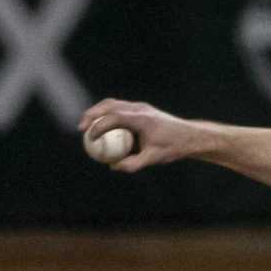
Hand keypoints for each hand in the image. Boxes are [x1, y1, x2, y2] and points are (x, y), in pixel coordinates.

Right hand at [79, 99, 200, 173]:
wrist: (189, 136)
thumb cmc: (173, 148)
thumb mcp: (153, 158)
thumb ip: (133, 164)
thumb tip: (113, 166)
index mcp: (142, 118)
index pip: (115, 117)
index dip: (99, 125)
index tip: (89, 136)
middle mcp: (140, 109)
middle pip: (109, 105)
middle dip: (92, 114)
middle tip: (81, 129)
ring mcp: (140, 107)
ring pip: (113, 104)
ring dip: (97, 112)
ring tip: (86, 127)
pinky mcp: (140, 109)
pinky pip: (119, 109)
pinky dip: (107, 115)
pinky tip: (101, 129)